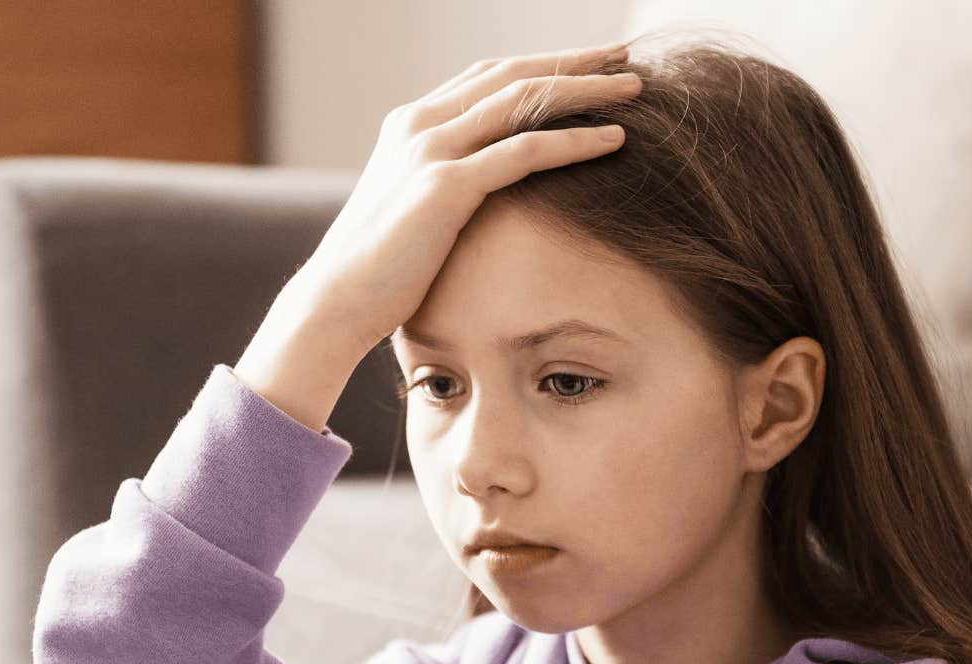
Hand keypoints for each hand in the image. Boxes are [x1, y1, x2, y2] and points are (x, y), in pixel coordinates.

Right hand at [284, 40, 642, 357]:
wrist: (336, 301)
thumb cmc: (377, 268)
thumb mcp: (410, 207)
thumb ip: (441, 181)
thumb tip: (478, 188)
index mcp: (411, 122)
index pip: (487, 76)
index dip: (540, 64)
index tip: (587, 62)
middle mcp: (420, 123)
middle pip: (512, 75)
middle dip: (572, 61)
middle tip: (623, 54)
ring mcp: (431, 150)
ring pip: (524, 101)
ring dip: (585, 90)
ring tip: (634, 87)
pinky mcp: (446, 187)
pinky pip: (525, 152)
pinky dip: (574, 140)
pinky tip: (614, 138)